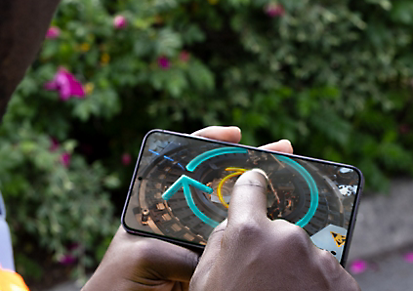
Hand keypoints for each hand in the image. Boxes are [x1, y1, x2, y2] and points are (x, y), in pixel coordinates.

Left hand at [82, 126, 294, 290]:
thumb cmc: (119, 280)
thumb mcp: (146, 255)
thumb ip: (179, 249)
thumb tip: (219, 251)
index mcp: (162, 204)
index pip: (188, 165)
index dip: (211, 145)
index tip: (235, 135)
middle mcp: (184, 216)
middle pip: (222, 183)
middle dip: (252, 165)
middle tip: (283, 151)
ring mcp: (200, 238)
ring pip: (236, 212)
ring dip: (264, 197)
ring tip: (293, 181)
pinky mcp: (212, 260)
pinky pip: (240, 242)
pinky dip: (261, 232)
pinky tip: (282, 220)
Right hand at [189, 169, 359, 290]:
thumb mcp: (206, 282)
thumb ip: (219, 245)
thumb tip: (231, 225)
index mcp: (248, 233)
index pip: (251, 188)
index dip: (252, 185)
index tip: (257, 181)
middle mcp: (287, 237)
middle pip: (279, 229)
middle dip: (273, 247)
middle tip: (263, 277)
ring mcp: (318, 258)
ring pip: (305, 253)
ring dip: (297, 269)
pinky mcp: (343, 280)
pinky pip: (327, 273)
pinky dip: (317, 286)